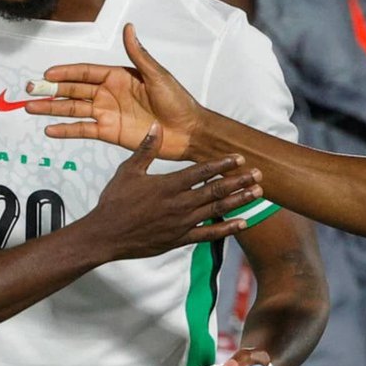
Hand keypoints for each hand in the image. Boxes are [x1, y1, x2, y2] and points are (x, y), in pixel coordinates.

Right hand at [28, 23, 203, 159]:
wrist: (187, 131)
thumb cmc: (177, 101)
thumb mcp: (157, 75)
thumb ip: (138, 55)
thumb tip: (128, 28)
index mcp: (118, 76)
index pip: (85, 72)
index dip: (65, 73)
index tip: (46, 74)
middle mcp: (108, 93)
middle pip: (73, 90)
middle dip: (51, 90)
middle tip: (29, 90)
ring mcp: (107, 113)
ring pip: (73, 109)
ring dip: (51, 109)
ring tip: (30, 108)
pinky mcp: (109, 132)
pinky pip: (83, 129)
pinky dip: (66, 130)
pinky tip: (49, 130)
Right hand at [83, 123, 261, 259]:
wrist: (106, 235)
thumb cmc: (114, 202)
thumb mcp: (128, 171)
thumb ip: (146, 149)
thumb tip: (156, 126)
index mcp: (168, 185)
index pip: (201, 171)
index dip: (222, 163)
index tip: (239, 157)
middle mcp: (179, 204)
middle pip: (216, 190)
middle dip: (239, 181)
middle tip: (259, 173)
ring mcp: (181, 223)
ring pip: (217, 210)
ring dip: (239, 200)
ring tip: (257, 192)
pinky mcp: (180, 239)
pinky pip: (209, 234)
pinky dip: (227, 228)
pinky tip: (243, 222)